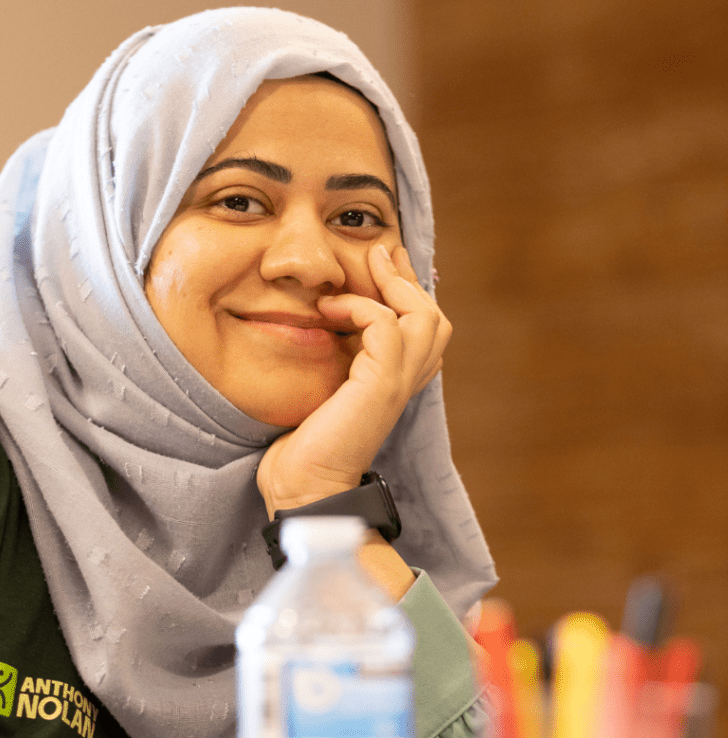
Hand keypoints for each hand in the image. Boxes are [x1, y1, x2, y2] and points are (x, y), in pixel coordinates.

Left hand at [257, 243, 449, 516]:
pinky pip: (385, 323)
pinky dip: (360, 307)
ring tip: (361, 268)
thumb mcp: (325, 390)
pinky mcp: (381, 384)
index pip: (421, 329)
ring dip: (389, 286)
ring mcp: (397, 384)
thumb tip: (322, 319)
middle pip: (434, 318)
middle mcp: (406, 383)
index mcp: (396, 385)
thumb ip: (337, 361)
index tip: (381, 262)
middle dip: (407, 280)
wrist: (304, 486)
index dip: (407, 291)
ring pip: (424, 316)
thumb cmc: (304, 446)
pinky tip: (330, 310)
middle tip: (379, 251)